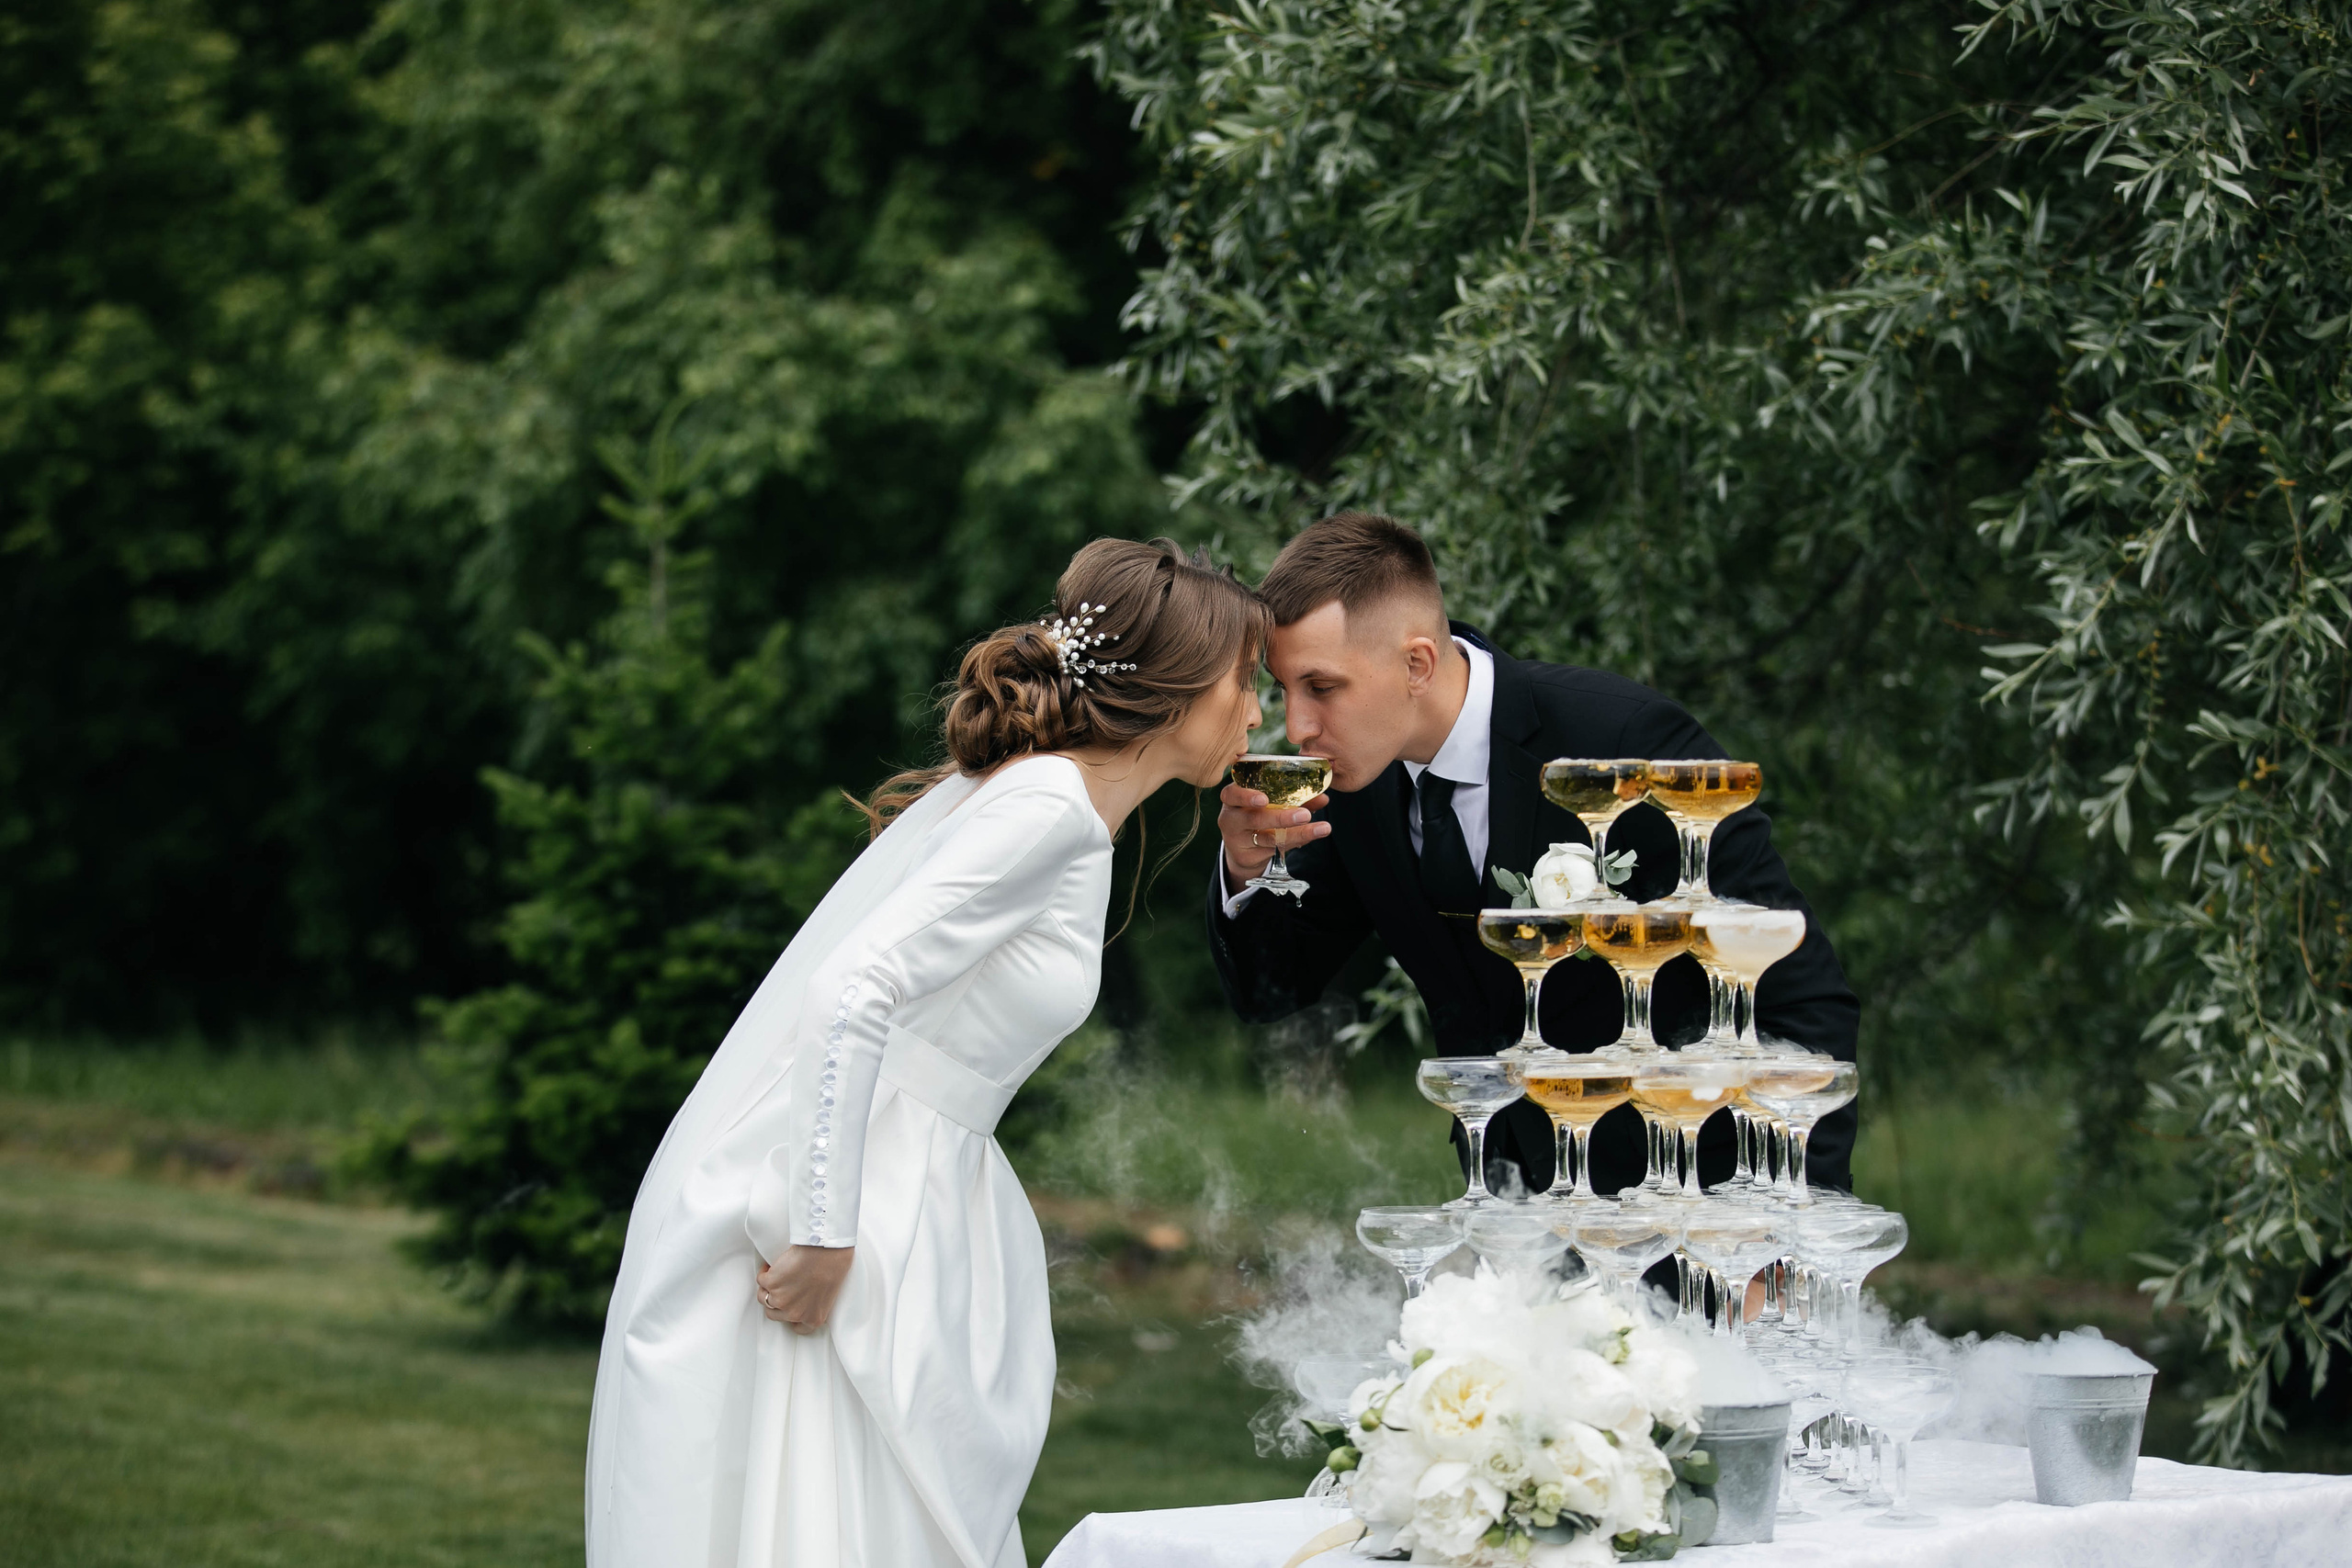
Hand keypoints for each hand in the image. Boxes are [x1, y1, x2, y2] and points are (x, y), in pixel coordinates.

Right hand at [755, 1245, 852, 1334]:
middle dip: (775, 1302)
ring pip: (763, 1298)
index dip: (791, 1318)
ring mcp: (781, 1300)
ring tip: (774, 1277)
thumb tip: (802, 1300)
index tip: (790, 1309)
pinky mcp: (771, 1284)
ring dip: (767, 1288)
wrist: (825, 1250)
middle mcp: (794, 1314)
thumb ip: (814, 1304)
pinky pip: (761, 1280)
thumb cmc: (832, 1266)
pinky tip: (771, 1267)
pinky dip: (765, 1272)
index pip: (797, 1328)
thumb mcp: (828, 1294)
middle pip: (774, 1315)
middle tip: (780, 1289)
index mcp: (813, 1318)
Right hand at [1216, 783, 1331, 888]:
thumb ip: (1293, 797)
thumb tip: (1323, 797)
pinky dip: (1295, 841)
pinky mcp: (1247, 856)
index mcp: (1232, 799)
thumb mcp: (1268, 803)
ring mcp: (1238, 840)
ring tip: (1321, 828)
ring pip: (1268, 838)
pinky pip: (1275, 849)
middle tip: (1305, 814)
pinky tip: (1310, 836)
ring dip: (1297, 833)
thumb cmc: (1256, 814)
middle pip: (1254, 818)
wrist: (1241, 847)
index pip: (1232, 794)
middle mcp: (1231, 819)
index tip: (1264, 799)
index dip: (1246, 796)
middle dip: (1281, 817)